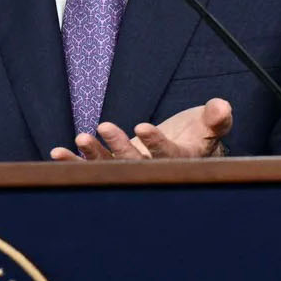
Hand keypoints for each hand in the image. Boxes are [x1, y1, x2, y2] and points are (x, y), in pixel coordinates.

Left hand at [49, 98, 232, 160]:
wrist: (184, 151)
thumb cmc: (199, 135)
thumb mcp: (211, 125)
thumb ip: (216, 118)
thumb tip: (221, 107)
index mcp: (181, 164)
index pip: (169, 155)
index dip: (157, 143)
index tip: (143, 126)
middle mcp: (155, 174)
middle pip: (136, 164)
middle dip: (119, 148)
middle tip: (104, 126)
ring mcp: (132, 174)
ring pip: (112, 168)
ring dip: (94, 155)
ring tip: (81, 138)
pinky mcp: (115, 170)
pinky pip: (93, 169)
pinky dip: (76, 163)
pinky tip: (58, 153)